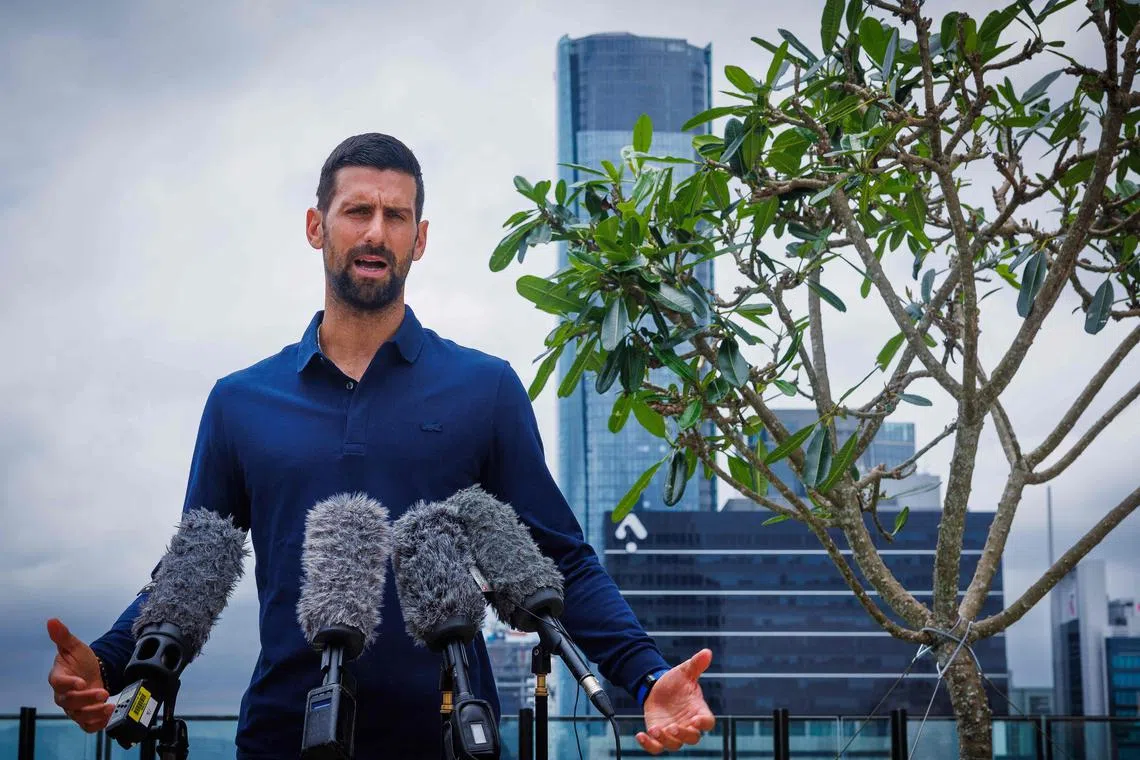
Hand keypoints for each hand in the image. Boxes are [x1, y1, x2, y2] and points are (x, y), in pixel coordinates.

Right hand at [46, 618, 113, 732]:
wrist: (94, 670)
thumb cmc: (81, 659)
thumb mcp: (74, 646)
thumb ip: (63, 636)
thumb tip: (52, 621)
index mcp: (59, 677)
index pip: (58, 683)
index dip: (68, 684)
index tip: (81, 682)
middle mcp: (64, 695)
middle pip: (70, 702)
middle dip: (86, 699)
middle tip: (103, 693)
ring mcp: (74, 707)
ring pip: (78, 715)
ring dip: (94, 714)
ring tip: (109, 707)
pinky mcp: (84, 715)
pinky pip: (87, 725)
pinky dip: (97, 724)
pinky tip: (108, 718)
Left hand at [636, 648, 715, 754]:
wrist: (657, 687)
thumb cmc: (676, 682)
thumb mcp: (685, 671)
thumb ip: (696, 664)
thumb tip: (707, 652)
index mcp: (698, 710)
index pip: (707, 722)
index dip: (704, 723)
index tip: (696, 720)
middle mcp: (688, 724)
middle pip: (692, 738)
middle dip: (683, 735)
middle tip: (672, 728)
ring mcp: (673, 732)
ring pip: (674, 745)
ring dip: (666, 741)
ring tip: (655, 730)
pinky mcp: (658, 734)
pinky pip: (656, 747)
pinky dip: (648, 745)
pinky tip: (640, 735)